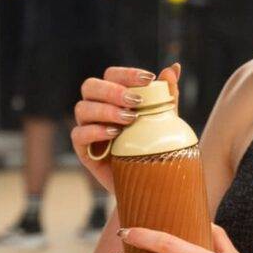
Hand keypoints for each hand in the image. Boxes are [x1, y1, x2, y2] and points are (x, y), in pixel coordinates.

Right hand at [70, 62, 178, 192]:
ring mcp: (86, 128)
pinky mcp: (83, 150)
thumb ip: (167, 96)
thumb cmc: (154, 148)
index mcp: (112, 97)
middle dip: (113, 91)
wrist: (149, 185)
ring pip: (82, 108)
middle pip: (90, 86)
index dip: (127, 74)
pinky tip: (115, 134)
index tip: (150, 79)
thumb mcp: (165, 121)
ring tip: (129, 119)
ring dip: (106, 110)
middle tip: (137, 101)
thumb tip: (174, 67)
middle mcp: (96, 108)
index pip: (111, 75)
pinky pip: (79, 135)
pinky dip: (95, 131)